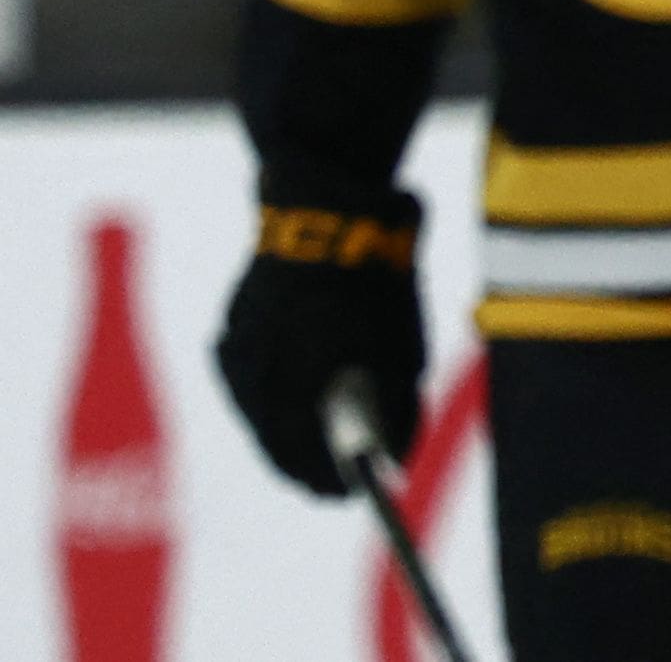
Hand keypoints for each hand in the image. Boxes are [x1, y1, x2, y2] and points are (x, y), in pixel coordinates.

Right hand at [216, 176, 426, 498]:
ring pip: (257, 412)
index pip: (303, 457)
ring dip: (282, 431)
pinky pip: (248, 378)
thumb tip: (397, 457)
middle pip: (274, 441)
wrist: (327, 208)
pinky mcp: (231, 329)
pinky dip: (269, 394)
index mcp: (297, 383)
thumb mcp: (404, 347)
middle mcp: (256, 374)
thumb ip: (398, 407)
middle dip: (303, 464)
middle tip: (331, 482)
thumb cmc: (377, 279)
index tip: (350, 497)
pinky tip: (289, 401)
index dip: (327, 482)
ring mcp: (236, 352)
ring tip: (311, 447)